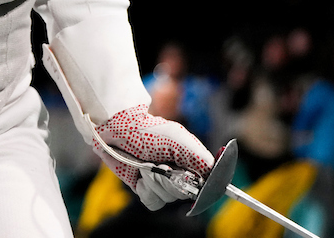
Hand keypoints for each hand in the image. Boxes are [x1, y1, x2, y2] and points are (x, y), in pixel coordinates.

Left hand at [95, 104, 213, 210]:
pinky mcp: (146, 189)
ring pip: (168, 198)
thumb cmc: (150, 131)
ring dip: (156, 183)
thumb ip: (200, 158)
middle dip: (171, 181)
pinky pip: (153, 202)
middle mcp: (179, 174)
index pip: (205, 183)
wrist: (119, 132)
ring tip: (147, 165)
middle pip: (186, 193)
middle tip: (161, 165)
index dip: (197, 184)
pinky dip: (146, 190)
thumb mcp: (180, 139)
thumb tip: (214, 174)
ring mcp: (162, 183)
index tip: (186, 175)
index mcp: (191, 161)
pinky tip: (141, 176)